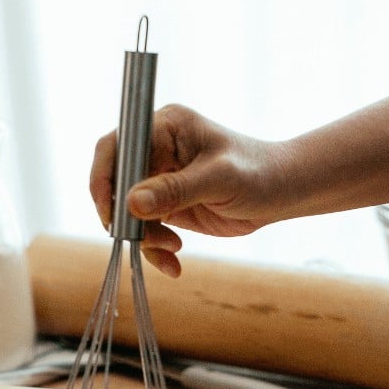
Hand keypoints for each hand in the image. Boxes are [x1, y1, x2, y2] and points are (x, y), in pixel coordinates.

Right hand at [89, 104, 292, 276]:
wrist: (284, 193)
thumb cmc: (260, 173)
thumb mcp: (220, 179)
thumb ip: (176, 189)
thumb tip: (132, 203)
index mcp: (165, 127)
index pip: (117, 147)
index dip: (105, 179)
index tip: (111, 212)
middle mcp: (156, 150)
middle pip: (116, 184)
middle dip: (125, 217)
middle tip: (140, 238)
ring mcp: (159, 179)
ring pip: (128, 212)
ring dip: (143, 238)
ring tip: (172, 250)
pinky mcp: (165, 205)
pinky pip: (145, 229)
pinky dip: (154, 249)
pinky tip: (174, 261)